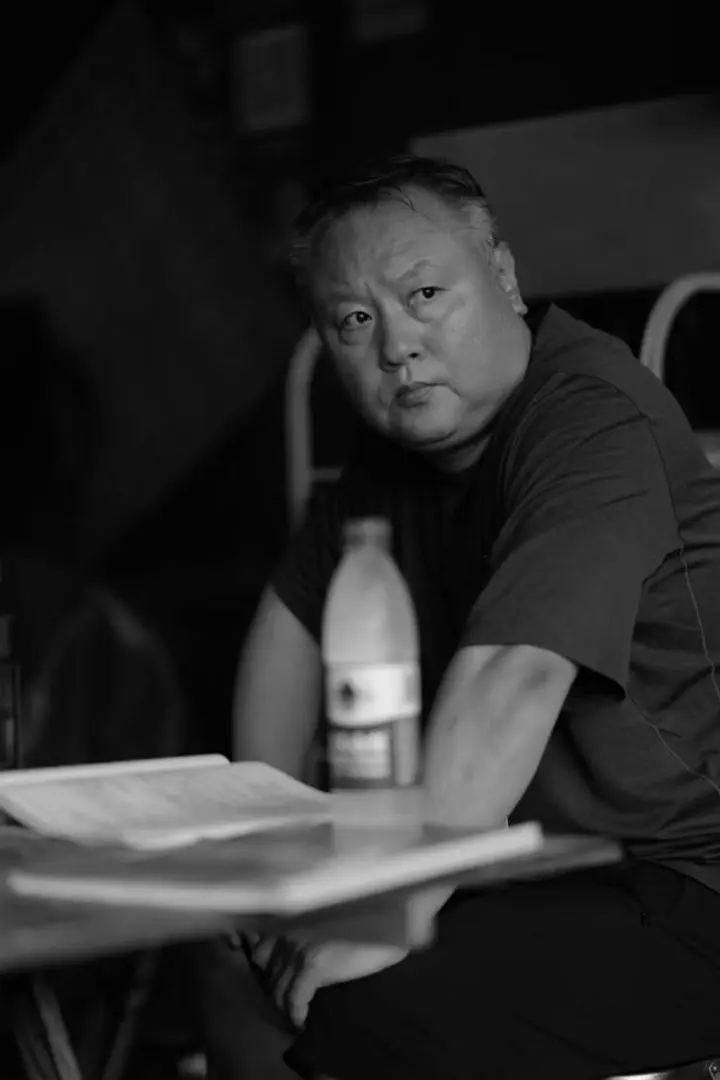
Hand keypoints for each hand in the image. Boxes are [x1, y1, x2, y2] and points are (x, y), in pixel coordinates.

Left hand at [243, 933, 407, 1028]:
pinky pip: (294, 999)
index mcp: (289, 919)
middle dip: (276, 992)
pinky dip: (296, 1014)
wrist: (389, 922)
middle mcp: (288, 930)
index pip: (258, 951)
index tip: (274, 986)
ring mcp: (299, 946)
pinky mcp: (314, 963)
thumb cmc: (361, 924)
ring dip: (285, 1007)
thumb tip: (286, 962)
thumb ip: (301, 937)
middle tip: (289, 1005)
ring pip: (278, 990)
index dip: (265, 973)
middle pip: (266, 974)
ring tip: (297, 1015)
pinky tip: (304, 1020)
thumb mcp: (324, 926)